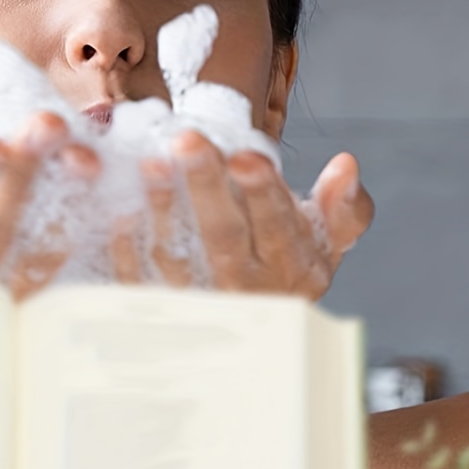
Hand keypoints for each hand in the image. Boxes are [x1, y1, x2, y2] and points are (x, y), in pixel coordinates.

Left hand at [111, 133, 372, 300]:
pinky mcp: (157, 305)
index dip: (263, 192)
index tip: (247, 156)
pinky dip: (128, 245)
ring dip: (162, 208)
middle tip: (188, 140)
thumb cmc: (284, 265)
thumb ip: (345, 208)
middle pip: (223, 237)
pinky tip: (122, 207)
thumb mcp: (329, 243)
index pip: (278, 227)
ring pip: (177, 256)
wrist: (250, 328)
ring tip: (152, 163)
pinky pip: (137, 278)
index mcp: (288, 266)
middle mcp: (242, 286)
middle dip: (206, 187)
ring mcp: (197, 298)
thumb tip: (346, 166)